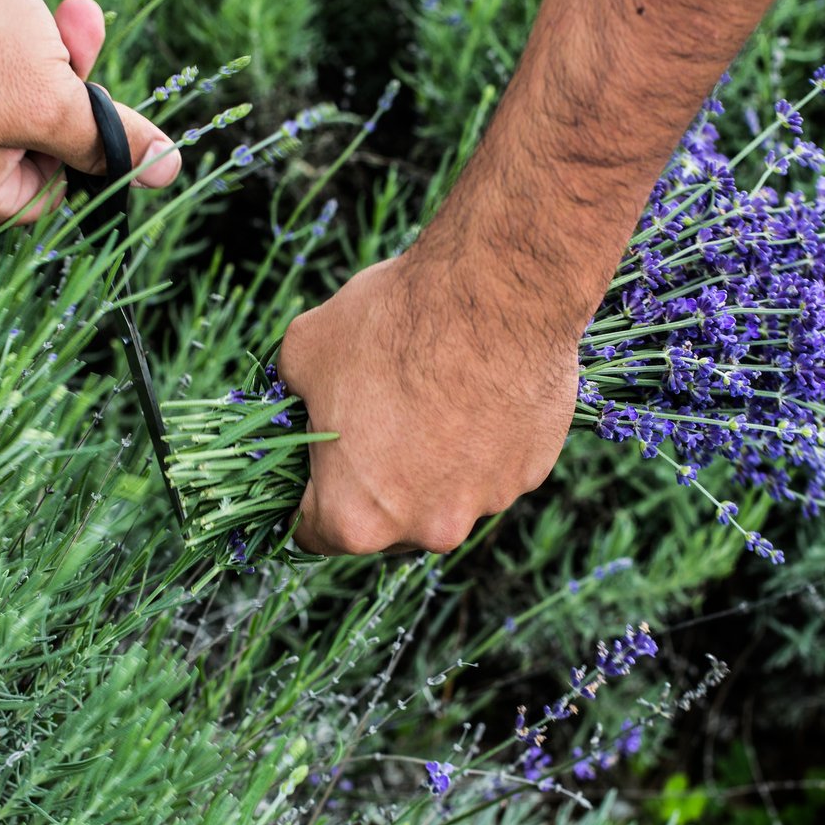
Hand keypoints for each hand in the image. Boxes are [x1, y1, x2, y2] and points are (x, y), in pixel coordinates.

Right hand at [0, 0, 180, 231]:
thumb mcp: (56, 96)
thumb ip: (109, 141)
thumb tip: (167, 171)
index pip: (46, 190)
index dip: (71, 135)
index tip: (73, 81)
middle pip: (16, 149)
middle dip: (53, 85)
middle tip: (70, 21)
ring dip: (24, 59)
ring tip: (18, 8)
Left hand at [276, 252, 576, 554]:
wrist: (494, 293)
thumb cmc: (391, 325)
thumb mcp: (304, 350)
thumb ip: (294, 395)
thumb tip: (301, 398)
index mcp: (355, 517)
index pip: (313, 531)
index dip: (307, 492)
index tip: (316, 461)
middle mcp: (424, 528)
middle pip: (385, 521)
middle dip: (373, 478)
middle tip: (376, 416)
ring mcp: (485, 503)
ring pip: (444, 494)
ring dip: (433, 461)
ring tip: (433, 395)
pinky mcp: (530, 473)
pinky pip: (492, 467)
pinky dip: (481, 441)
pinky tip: (477, 390)